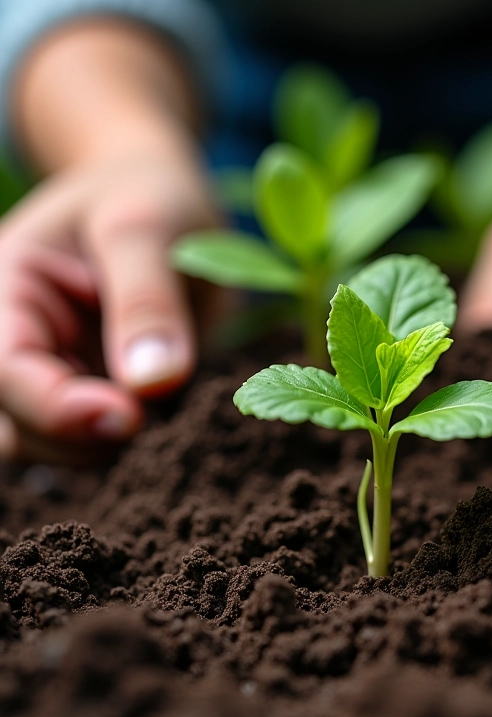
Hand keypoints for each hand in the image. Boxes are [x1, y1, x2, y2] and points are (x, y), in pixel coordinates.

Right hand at [0, 151, 216, 461]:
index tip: (127, 417)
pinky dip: (137, 441)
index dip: (55, 407)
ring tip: (169, 405)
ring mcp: (61, 371)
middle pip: (19, 426)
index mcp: (5, 293)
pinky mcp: (102, 391)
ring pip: (57, 446)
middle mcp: (21, 340)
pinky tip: (174, 415)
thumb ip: (146, 301)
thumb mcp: (144, 228)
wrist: (166, 201)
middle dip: (83, 436)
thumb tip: (153, 383)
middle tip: (154, 417)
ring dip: (108, 446)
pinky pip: (105, 439)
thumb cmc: (146, 195)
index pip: (4, 370)